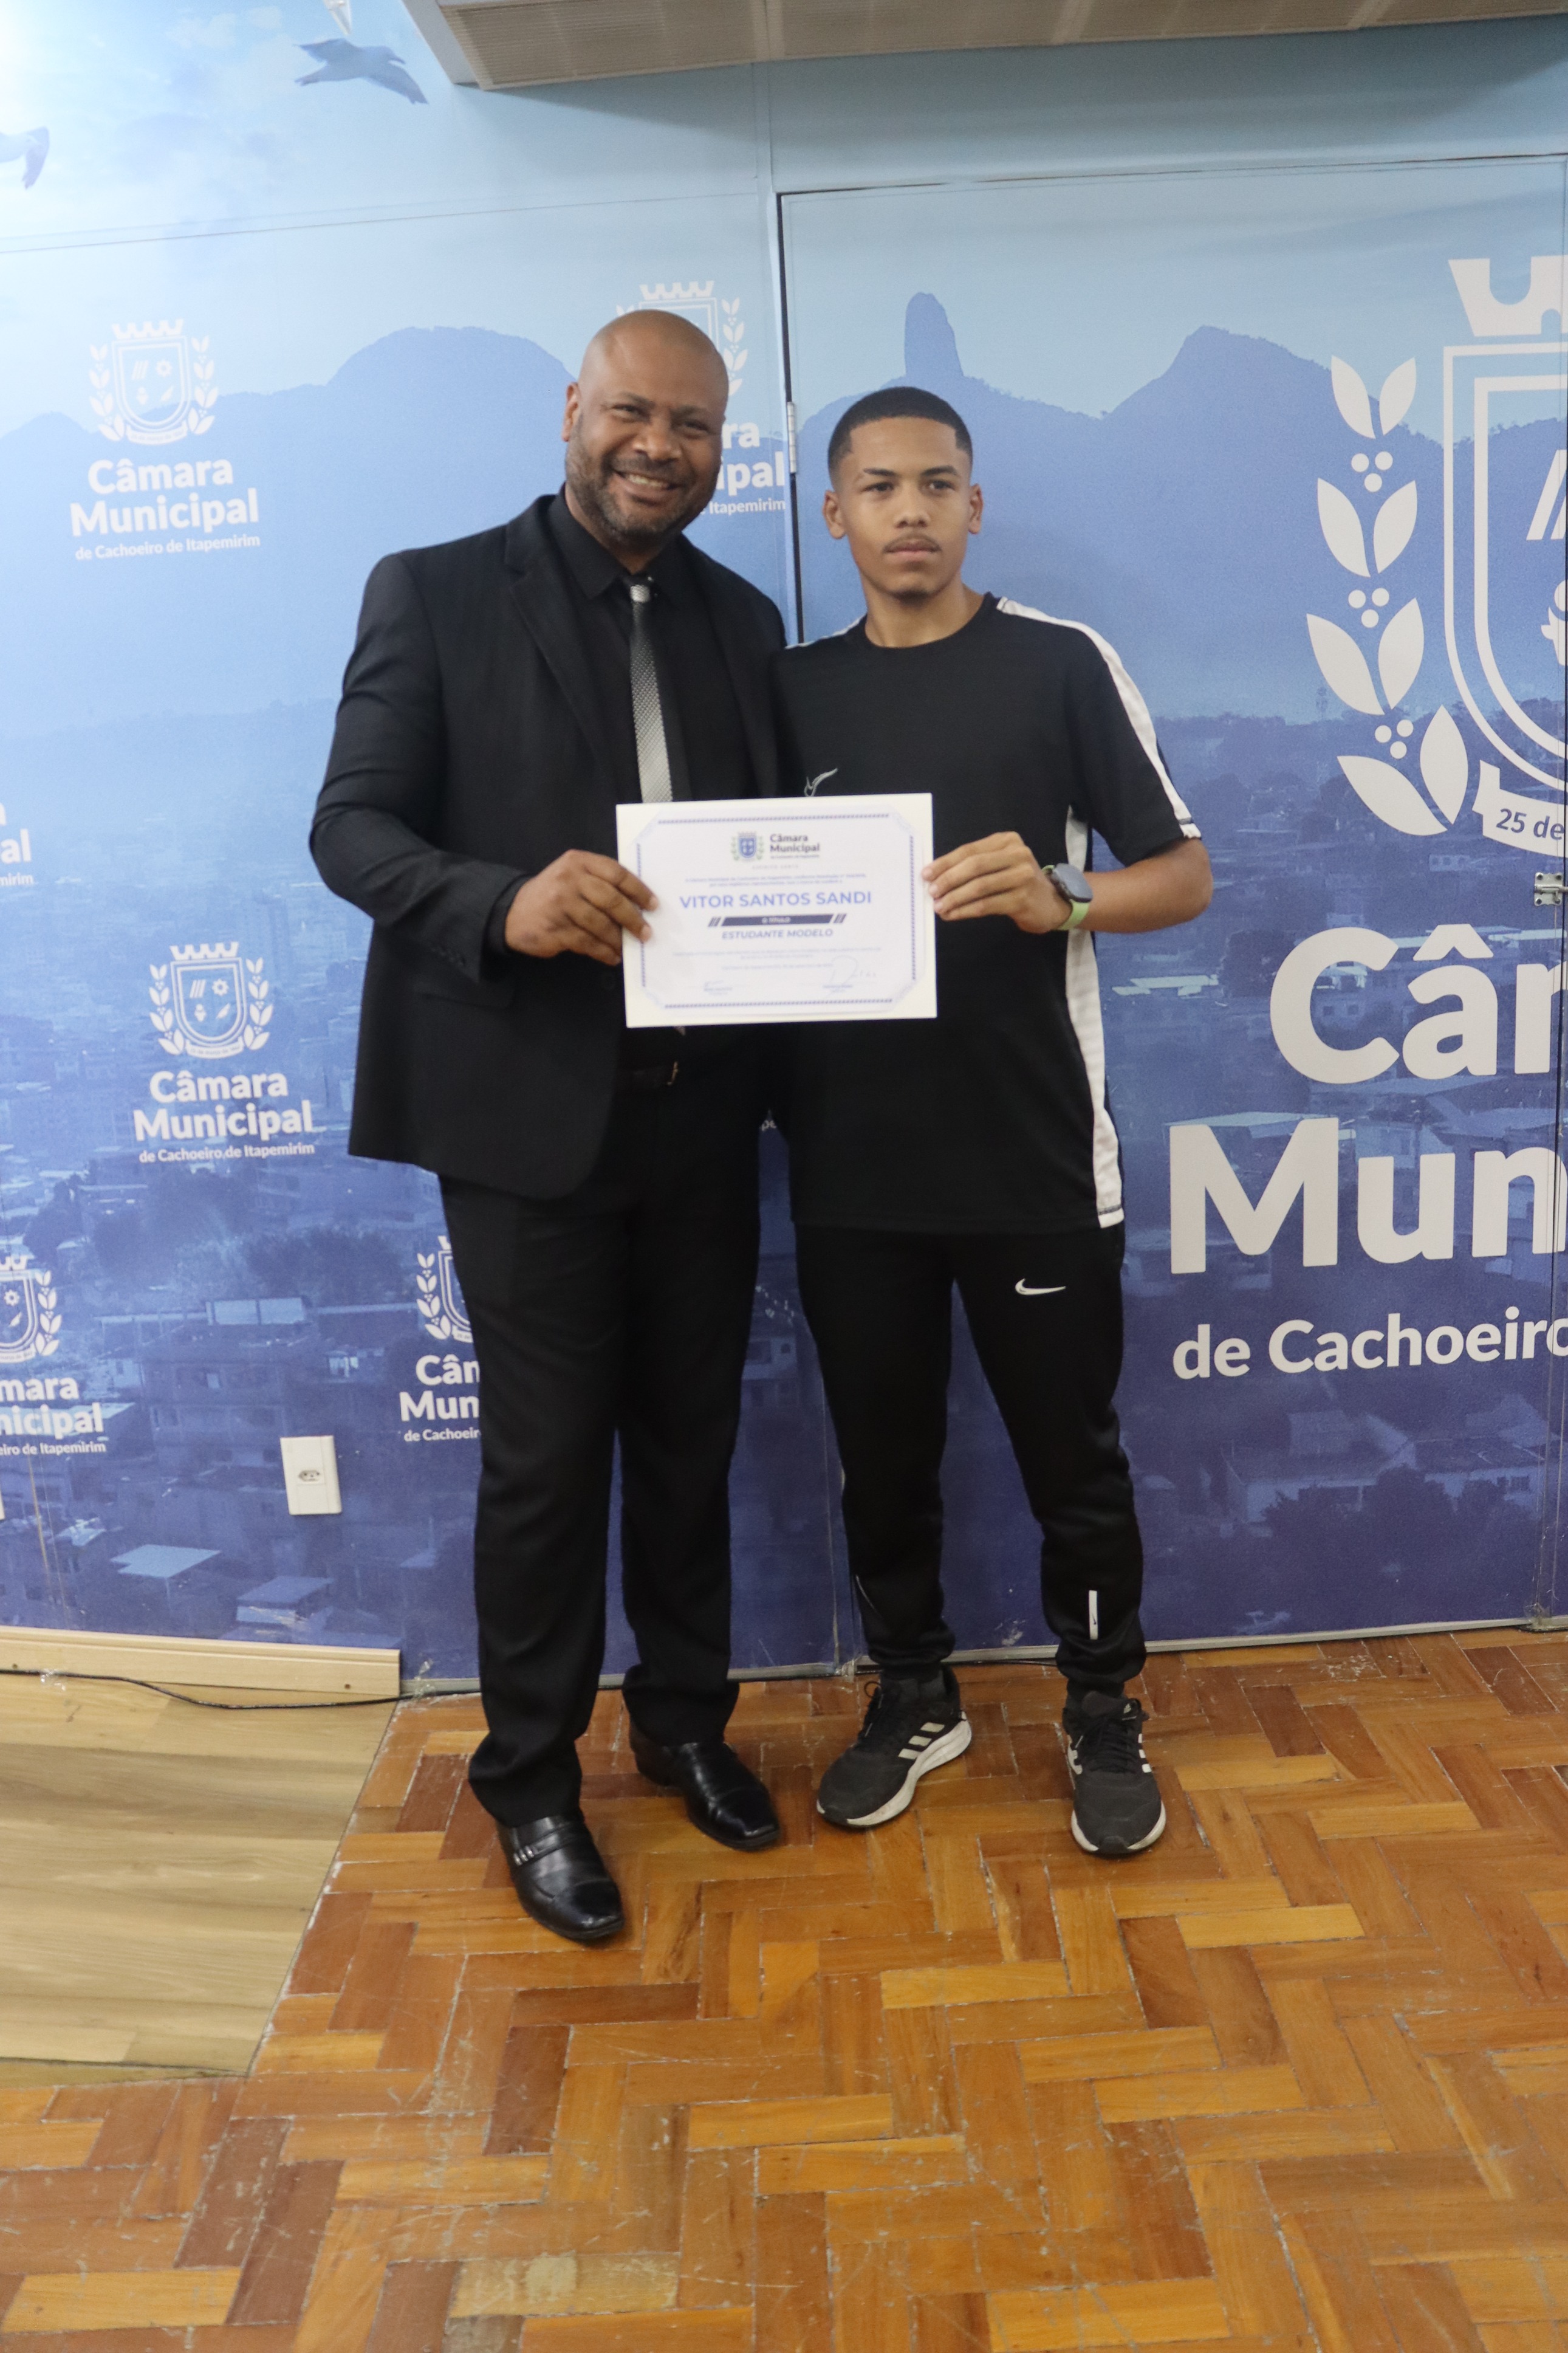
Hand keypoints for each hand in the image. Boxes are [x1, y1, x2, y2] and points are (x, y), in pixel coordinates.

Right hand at [504, 850, 655, 966]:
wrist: (512, 911)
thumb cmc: (553, 894)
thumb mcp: (573, 875)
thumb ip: (600, 881)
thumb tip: (637, 905)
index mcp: (579, 862)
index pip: (616, 873)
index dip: (638, 890)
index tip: (653, 905)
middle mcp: (569, 880)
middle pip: (611, 900)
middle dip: (633, 919)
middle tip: (646, 932)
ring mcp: (560, 904)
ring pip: (601, 924)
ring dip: (618, 939)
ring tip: (628, 947)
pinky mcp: (555, 929)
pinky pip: (587, 943)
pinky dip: (603, 951)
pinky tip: (612, 956)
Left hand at [924, 833, 1066, 933]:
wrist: (1050, 903)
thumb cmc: (1017, 883)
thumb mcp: (999, 864)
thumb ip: (975, 865)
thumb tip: (937, 876)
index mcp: (1007, 841)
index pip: (970, 850)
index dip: (946, 862)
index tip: (926, 874)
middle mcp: (1017, 854)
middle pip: (974, 866)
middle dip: (949, 879)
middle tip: (932, 892)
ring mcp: (1023, 876)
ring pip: (980, 887)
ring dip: (955, 898)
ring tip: (939, 907)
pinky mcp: (1023, 898)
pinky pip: (987, 904)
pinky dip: (966, 910)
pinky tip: (953, 915)